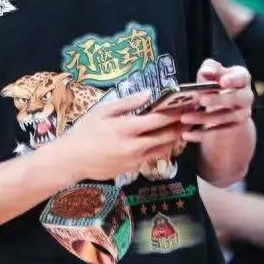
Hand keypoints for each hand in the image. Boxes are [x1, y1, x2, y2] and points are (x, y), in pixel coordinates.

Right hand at [50, 92, 187, 184]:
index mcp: (126, 128)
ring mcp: (135, 160)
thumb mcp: (102, 111)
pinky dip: (161, 148)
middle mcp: (134, 146)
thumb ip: (127, 103)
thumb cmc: (84, 131)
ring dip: (174, 138)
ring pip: (163, 149)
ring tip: (183, 128)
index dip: (174, 112)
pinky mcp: (133, 169)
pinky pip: (152, 157)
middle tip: (191, 116)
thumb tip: (148, 94)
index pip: (158, 119)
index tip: (185, 104)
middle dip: (180, 126)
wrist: (72, 160)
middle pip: (166, 136)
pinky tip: (164, 140)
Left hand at [180, 60, 253, 141]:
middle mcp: (246, 97)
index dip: (233, 80)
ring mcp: (241, 114)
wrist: (225, 105)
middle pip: (236, 99)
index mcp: (242, 79)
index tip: (221, 82)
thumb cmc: (216, 82)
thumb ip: (210, 69)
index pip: (242, 77)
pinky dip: (201, 134)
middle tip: (201, 99)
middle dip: (218, 99)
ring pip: (226, 117)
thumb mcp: (213, 73)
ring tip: (185, 117)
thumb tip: (207, 72)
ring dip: (204, 118)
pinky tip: (187, 134)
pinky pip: (218, 132)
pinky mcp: (232, 128)